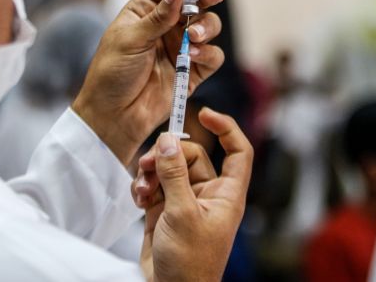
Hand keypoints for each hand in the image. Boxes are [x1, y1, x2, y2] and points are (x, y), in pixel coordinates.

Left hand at [72, 0, 225, 164]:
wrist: (113, 116)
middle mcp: (166, 25)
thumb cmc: (111, 75)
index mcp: (145, 10)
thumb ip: (157, 16)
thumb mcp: (129, 40)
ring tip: (192, 38)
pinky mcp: (192, 71)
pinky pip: (212, 56)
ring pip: (208, 26)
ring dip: (206, 27)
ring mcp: (180, 47)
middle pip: (195, 0)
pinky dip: (208, 53)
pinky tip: (194, 56)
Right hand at [133, 108, 252, 281]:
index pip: (238, 151)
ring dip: (152, 172)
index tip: (205, 113)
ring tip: (141, 186)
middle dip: (169, 155)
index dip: (226, 128)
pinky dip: (144, 187)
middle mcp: (208, 195)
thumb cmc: (189, 263)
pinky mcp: (164, 210)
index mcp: (226, 195)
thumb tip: (168, 141)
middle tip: (149, 162)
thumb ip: (174, 174)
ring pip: (170, 169)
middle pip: (192, 156)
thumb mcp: (181, 214)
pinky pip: (155, 185)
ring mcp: (185, 202)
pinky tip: (137, 198)